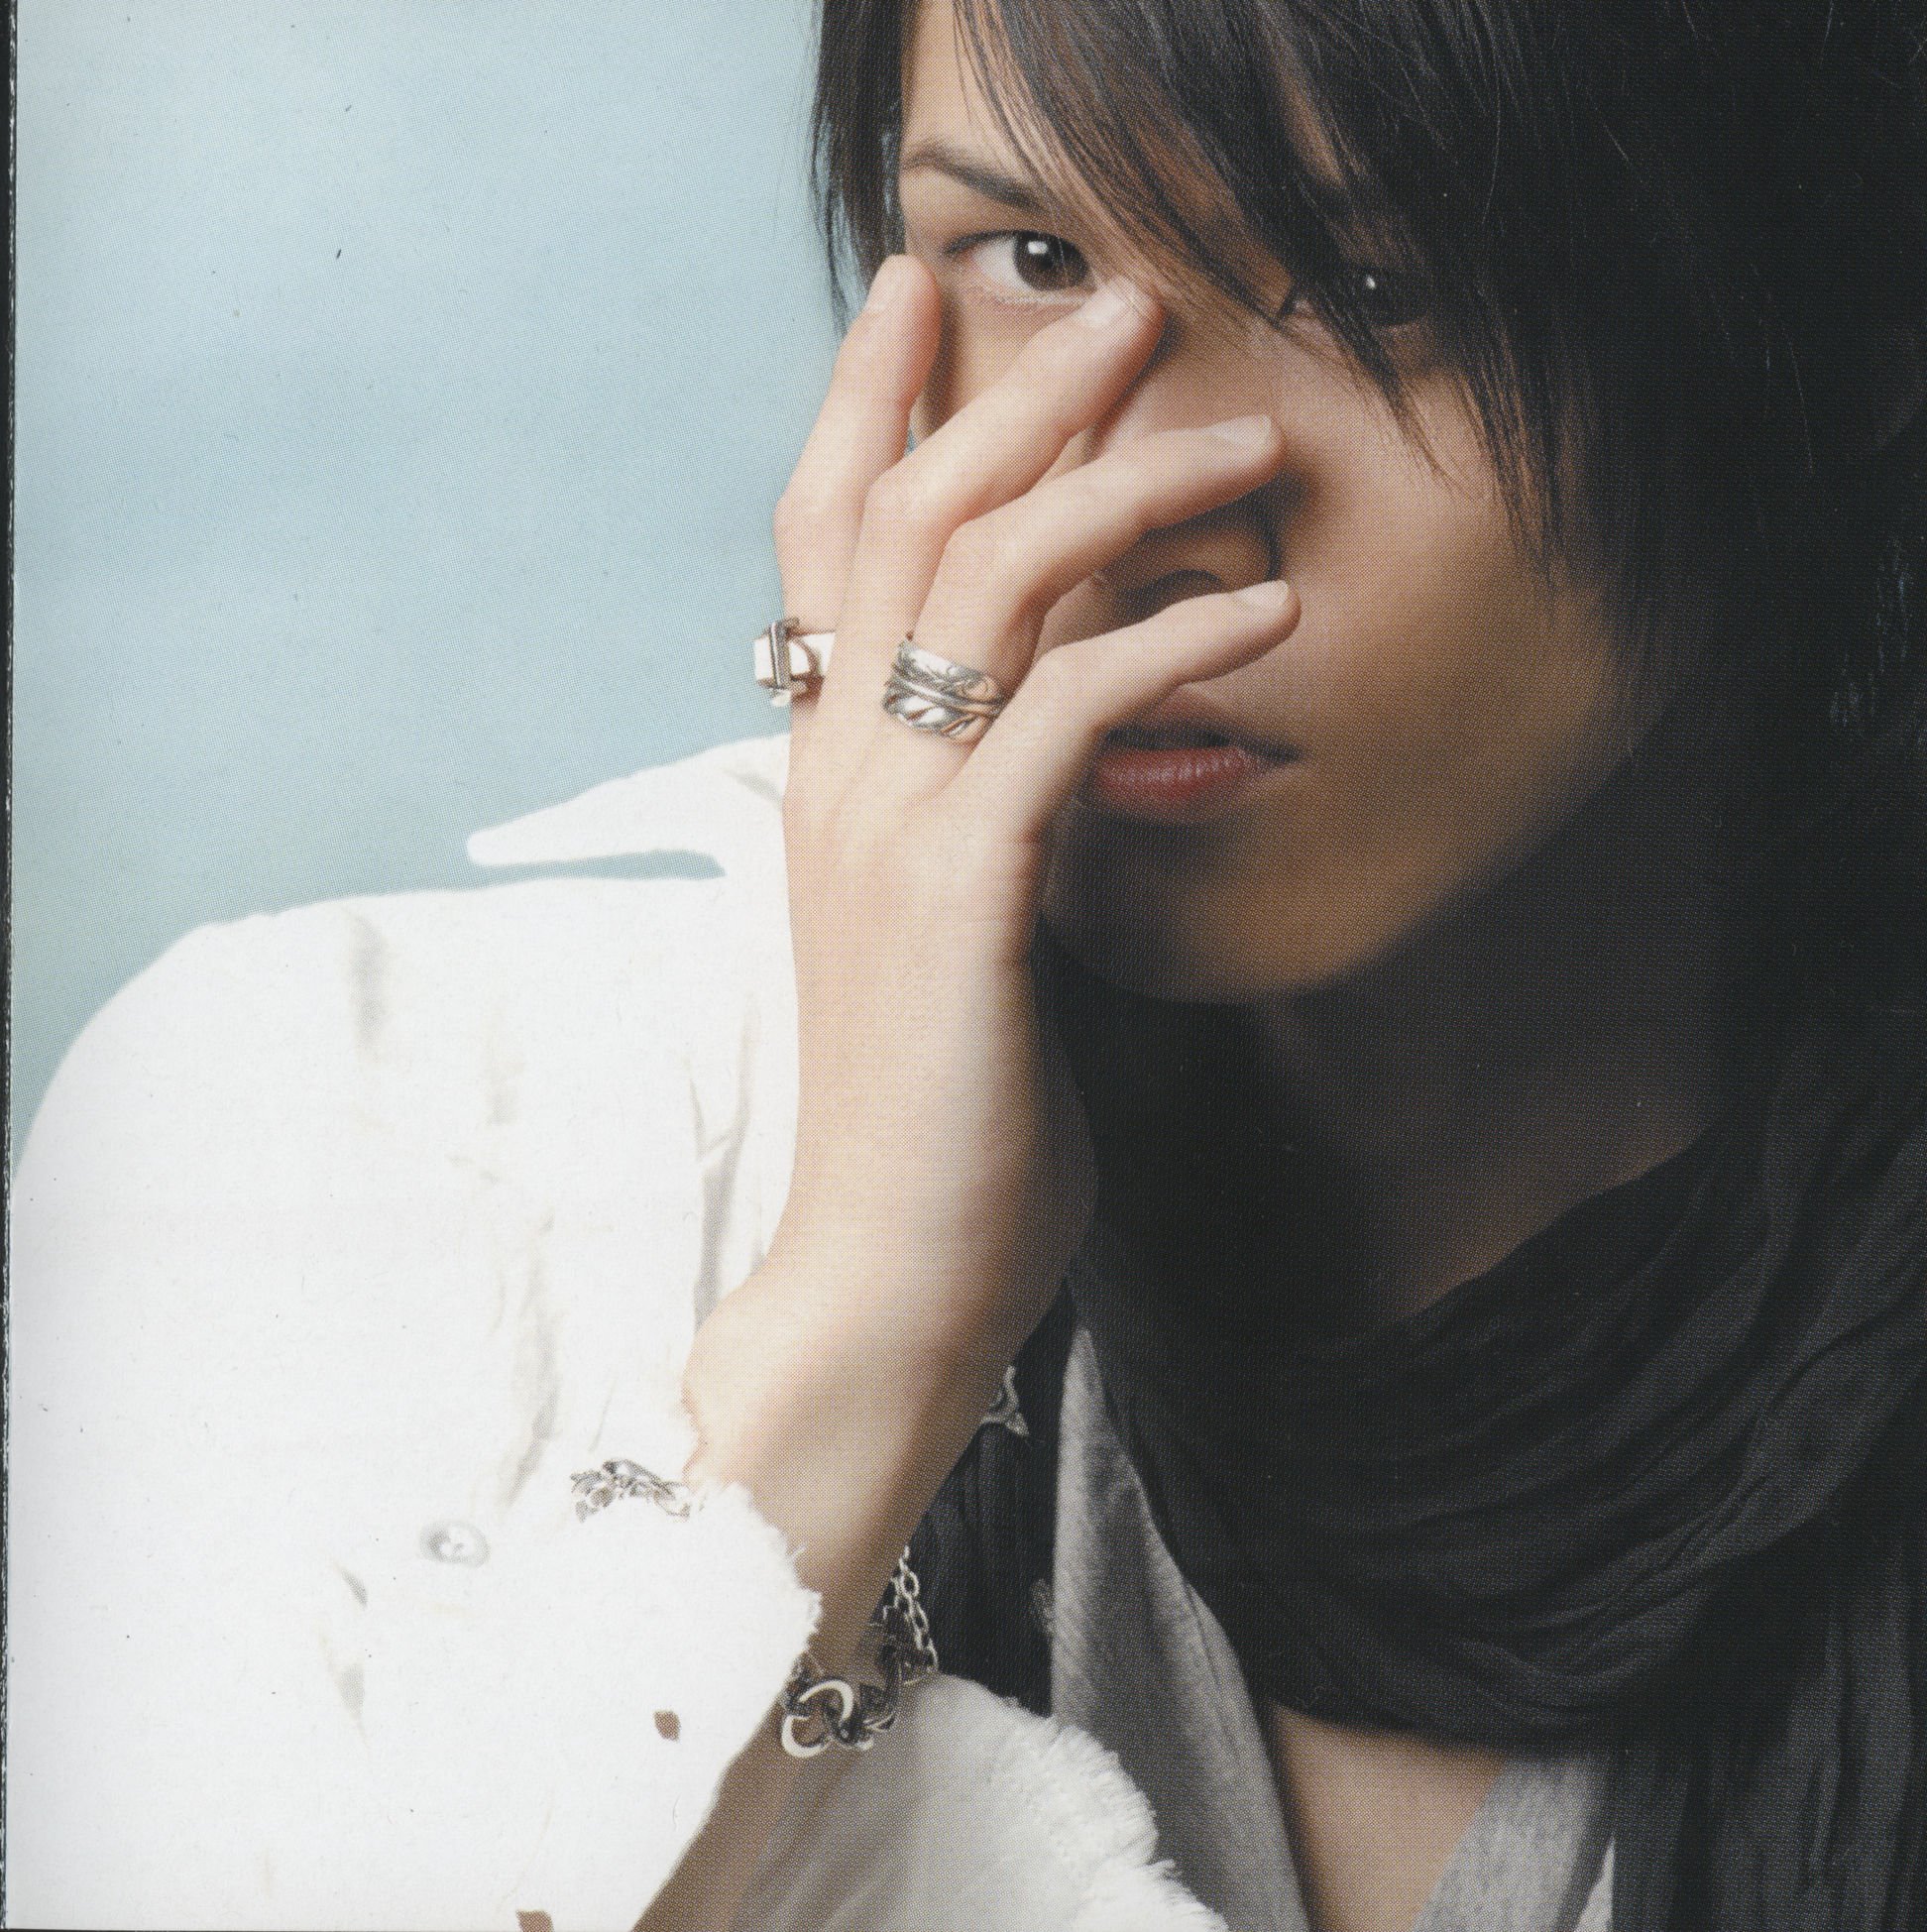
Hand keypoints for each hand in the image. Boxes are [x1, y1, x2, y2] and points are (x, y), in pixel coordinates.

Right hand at [761, 254, 1299, 1380]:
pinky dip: (1175, 641)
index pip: (821, 543)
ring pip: (986, 579)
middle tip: (1126, 302)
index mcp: (828, 770)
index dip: (862, 404)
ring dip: (1124, 484)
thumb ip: (982, 813)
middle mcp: (837, 768)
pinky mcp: (961, 888)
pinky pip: (1070, 711)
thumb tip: (1058, 741)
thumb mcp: (950, 928)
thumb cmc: (939, 1106)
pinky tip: (1269, 610)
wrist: (885, 1265)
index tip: (921, 296)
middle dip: (1016, 389)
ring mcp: (888, 821)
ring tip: (1245, 433)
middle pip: (907, 515)